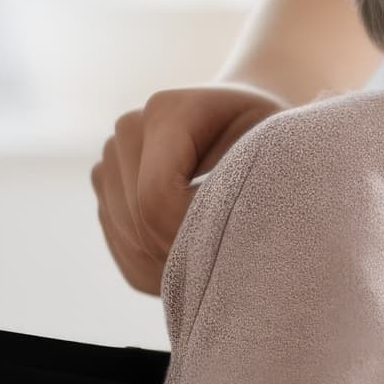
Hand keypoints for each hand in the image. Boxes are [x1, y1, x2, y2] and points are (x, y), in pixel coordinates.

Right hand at [91, 84, 286, 295]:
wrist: (248, 124)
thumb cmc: (270, 137)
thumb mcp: (278, 147)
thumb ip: (249, 183)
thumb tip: (216, 238)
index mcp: (166, 110)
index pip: (157, 197)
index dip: (190, 234)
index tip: (235, 245)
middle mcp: (127, 131)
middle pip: (138, 224)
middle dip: (184, 254)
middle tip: (234, 259)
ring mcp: (110, 162)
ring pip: (129, 243)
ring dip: (173, 267)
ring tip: (221, 257)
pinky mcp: (106, 194)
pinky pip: (124, 255)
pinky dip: (159, 273)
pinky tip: (197, 261)